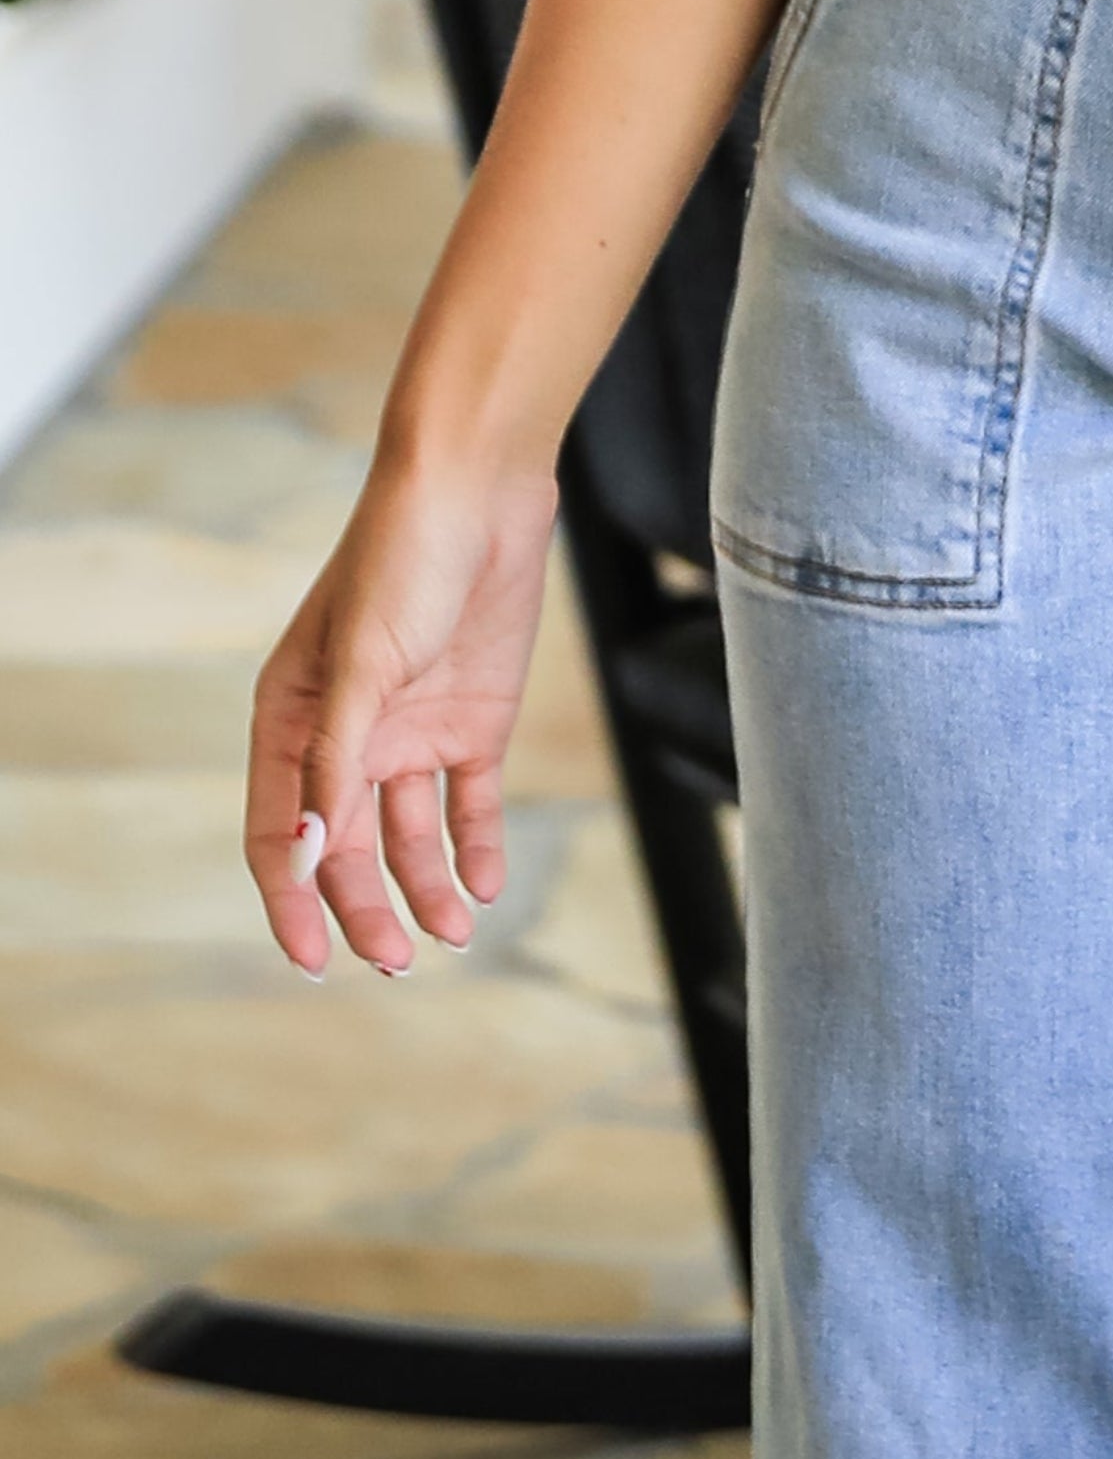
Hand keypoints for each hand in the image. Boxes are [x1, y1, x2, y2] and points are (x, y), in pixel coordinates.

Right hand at [244, 457, 559, 973]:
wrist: (479, 495)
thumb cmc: (399, 563)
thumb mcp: (361, 668)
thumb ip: (333, 763)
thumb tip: (306, 854)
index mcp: (292, 720)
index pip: (281, 835)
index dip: (293, 901)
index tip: (315, 962)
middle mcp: (346, 736)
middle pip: (348, 849)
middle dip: (368, 909)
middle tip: (397, 961)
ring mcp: (410, 733)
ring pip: (410, 838)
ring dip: (428, 889)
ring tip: (454, 934)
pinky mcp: (471, 725)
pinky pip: (469, 807)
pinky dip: (475, 848)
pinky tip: (484, 885)